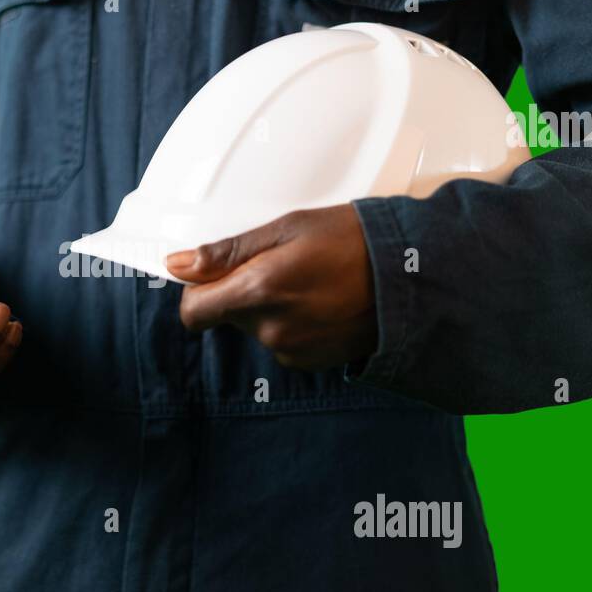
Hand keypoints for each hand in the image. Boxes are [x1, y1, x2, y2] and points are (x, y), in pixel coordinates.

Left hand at [166, 205, 376, 369]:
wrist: (413, 277)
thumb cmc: (352, 241)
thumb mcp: (287, 229)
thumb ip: (228, 252)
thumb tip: (178, 265)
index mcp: (257, 292)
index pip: (192, 312)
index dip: (195, 292)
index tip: (211, 275)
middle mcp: (269, 330)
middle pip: (228, 316)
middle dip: (242, 292)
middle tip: (282, 263)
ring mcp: (291, 351)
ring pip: (257, 328)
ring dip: (270, 307)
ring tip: (310, 280)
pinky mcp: (310, 362)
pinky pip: (283, 342)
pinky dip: (293, 323)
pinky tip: (322, 302)